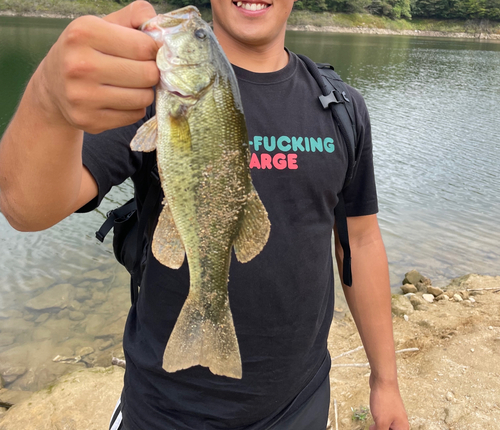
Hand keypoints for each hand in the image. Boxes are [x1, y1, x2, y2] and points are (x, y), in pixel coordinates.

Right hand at [35, 1, 159, 133]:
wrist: (53, 86)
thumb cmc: (87, 51)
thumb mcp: (104, 24)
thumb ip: (135, 16)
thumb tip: (162, 29)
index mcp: (84, 33)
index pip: (144, 47)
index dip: (153, 51)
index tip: (147, 53)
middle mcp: (80, 65)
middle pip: (147, 74)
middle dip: (151, 72)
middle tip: (141, 70)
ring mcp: (83, 97)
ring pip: (144, 98)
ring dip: (144, 92)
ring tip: (130, 84)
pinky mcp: (89, 120)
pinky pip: (134, 115)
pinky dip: (134, 108)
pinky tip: (120, 99)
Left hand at [369, 378, 408, 429]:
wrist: (383, 381)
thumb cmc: (384, 399)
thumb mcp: (381, 422)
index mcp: (402, 427)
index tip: (377, 429)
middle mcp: (400, 422)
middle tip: (372, 428)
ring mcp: (394, 414)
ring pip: (387, 426)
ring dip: (379, 427)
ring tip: (371, 427)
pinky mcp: (388, 408)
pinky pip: (384, 419)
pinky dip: (378, 421)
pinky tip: (373, 420)